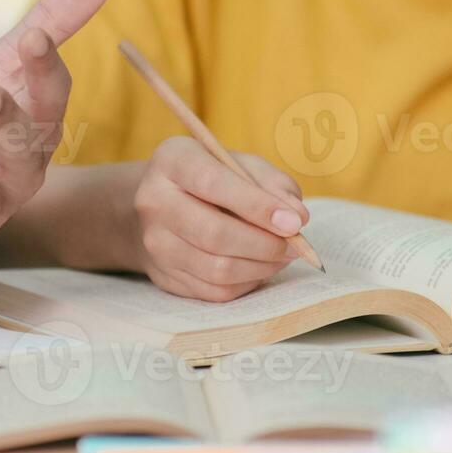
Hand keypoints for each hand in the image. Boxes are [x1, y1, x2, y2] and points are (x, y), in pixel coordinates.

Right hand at [132, 137, 309, 301]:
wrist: (161, 205)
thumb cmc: (210, 178)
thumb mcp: (239, 163)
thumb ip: (271, 183)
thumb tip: (297, 216)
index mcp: (172, 161)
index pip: (213, 183)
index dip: (257, 206)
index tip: (294, 222)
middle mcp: (154, 202)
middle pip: (214, 234)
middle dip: (265, 244)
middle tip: (295, 245)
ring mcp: (154, 243)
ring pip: (217, 269)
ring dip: (261, 267)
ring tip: (282, 255)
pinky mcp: (164, 275)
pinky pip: (215, 290)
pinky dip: (247, 282)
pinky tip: (258, 266)